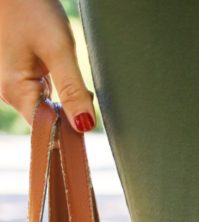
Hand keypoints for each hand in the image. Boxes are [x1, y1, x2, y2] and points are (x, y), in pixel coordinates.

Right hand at [0, 0, 95, 131]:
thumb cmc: (29, 7)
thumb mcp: (58, 48)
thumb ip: (72, 90)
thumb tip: (85, 127)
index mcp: (15, 92)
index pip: (48, 130)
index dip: (71, 129)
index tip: (88, 117)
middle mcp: (10, 94)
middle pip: (49, 120)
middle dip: (71, 112)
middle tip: (83, 89)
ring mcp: (13, 84)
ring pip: (47, 107)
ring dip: (66, 98)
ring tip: (68, 72)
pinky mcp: (18, 75)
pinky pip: (42, 93)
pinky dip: (58, 87)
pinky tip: (62, 70)